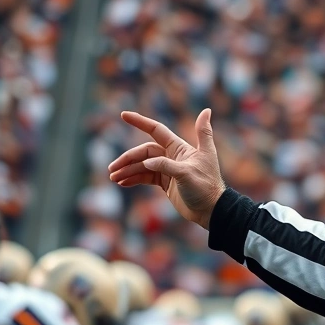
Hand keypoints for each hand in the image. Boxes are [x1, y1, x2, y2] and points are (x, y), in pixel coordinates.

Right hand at [108, 109, 225, 228]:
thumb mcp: (190, 171)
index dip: (140, 122)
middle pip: (144, 152)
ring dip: (128, 170)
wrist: (211, 209)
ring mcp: (168, 169)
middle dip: (128, 159)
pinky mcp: (166, 182)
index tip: (123, 115)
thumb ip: (168, 162)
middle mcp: (173, 156)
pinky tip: (123, 182)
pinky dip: (134, 179)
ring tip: (114, 178)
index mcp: (179, 148)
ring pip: (143, 165)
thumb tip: (149, 159)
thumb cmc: (206, 187)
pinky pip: (146, 177)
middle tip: (113, 169)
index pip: (156, 130)